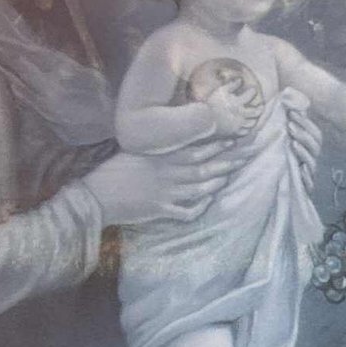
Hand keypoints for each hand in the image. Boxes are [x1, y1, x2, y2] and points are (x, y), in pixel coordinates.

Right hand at [83, 147, 242, 225]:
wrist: (96, 197)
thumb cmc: (114, 170)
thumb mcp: (137, 150)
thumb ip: (160, 146)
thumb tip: (179, 135)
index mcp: (162, 156)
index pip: (198, 147)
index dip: (220, 143)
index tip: (238, 137)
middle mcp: (169, 173)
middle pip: (206, 166)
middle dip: (229, 160)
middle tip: (249, 153)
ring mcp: (167, 193)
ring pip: (202, 188)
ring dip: (218, 181)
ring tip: (231, 174)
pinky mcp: (161, 211)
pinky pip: (188, 211)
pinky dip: (201, 207)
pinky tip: (208, 201)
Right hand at [204, 79, 259, 137]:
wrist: (204, 120)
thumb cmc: (211, 104)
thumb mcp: (220, 91)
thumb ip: (231, 85)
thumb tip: (240, 79)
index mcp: (237, 103)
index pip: (250, 95)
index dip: (253, 91)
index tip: (253, 90)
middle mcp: (240, 114)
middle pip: (256, 112)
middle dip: (259, 108)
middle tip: (261, 107)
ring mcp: (238, 124)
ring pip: (252, 123)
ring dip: (255, 119)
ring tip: (255, 117)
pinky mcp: (234, 133)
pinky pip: (245, 132)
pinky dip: (248, 129)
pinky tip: (247, 127)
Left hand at [280, 88, 322, 186]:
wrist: (274, 188)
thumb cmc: (280, 160)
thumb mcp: (283, 141)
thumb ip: (289, 124)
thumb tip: (286, 99)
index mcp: (310, 147)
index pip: (315, 133)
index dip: (305, 123)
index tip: (291, 113)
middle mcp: (311, 159)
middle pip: (316, 145)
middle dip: (304, 134)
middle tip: (290, 125)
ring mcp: (309, 173)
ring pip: (312, 161)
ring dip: (304, 151)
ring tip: (292, 143)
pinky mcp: (304, 188)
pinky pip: (310, 183)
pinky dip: (307, 176)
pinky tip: (300, 169)